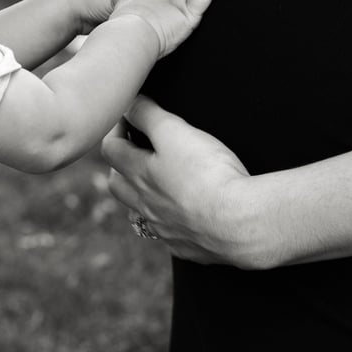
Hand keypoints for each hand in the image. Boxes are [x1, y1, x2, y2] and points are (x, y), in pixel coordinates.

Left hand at [101, 96, 251, 265]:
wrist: (239, 223)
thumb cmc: (207, 173)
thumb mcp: (176, 132)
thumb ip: (149, 116)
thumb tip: (130, 104)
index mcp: (139, 174)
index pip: (112, 149)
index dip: (116, 130)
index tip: (129, 118)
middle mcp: (145, 205)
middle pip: (117, 186)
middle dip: (120, 167)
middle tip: (134, 153)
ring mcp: (164, 229)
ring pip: (139, 215)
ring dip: (140, 199)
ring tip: (153, 188)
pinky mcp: (187, 246)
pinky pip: (168, 236)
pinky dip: (169, 224)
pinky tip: (183, 218)